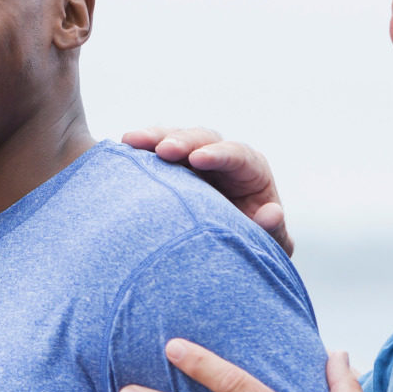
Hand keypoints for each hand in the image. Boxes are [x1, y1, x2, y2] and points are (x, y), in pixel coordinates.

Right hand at [122, 127, 289, 254]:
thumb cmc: (251, 243)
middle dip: (181, 140)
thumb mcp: (268, 242)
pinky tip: (120, 150)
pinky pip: (151, 154)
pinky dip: (138, 152)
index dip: (218, 154)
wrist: (224, 253)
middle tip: (163, 150)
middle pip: (201, 138)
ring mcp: (189, 161)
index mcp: (249, 170)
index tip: (198, 159)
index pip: (237, 155)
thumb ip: (272, 231)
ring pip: (172, 139)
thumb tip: (270, 212)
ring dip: (152, 139)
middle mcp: (219, 158)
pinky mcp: (166, 169)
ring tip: (130, 142)